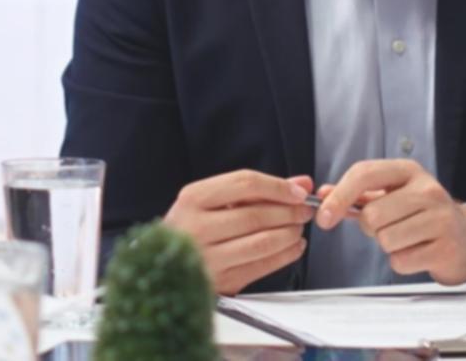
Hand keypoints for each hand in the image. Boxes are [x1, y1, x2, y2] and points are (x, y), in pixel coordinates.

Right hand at [162, 170, 314, 294]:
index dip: (278, 186)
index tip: (298, 191)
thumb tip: (300, 183)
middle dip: (289, 212)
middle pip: (255, 215)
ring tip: (297, 228)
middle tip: (304, 210)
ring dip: (289, 234)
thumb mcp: (211, 199)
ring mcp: (207, 256)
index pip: (244, 184)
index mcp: (193, 198)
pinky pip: (261, 267)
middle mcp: (197, 226)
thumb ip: (255, 189)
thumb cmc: (189, 227)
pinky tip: (292, 247)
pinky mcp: (220, 280)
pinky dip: (284, 256)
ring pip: (261, 243)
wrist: (160, 263)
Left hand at [317, 159, 465, 285]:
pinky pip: (400, 261)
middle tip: (388, 226)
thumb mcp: (392, 195)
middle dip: (370, 228)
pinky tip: (418, 251)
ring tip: (407, 238)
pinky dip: (402, 261)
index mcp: (408, 171)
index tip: (323, 216)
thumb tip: (322, 195)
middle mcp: (428, 190)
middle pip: (371, 215)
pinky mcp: (446, 248)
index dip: (338, 196)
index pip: (364, 174)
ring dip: (388, 245)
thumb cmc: (422, 215)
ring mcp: (441, 219)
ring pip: (385, 240)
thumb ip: (356, 194)